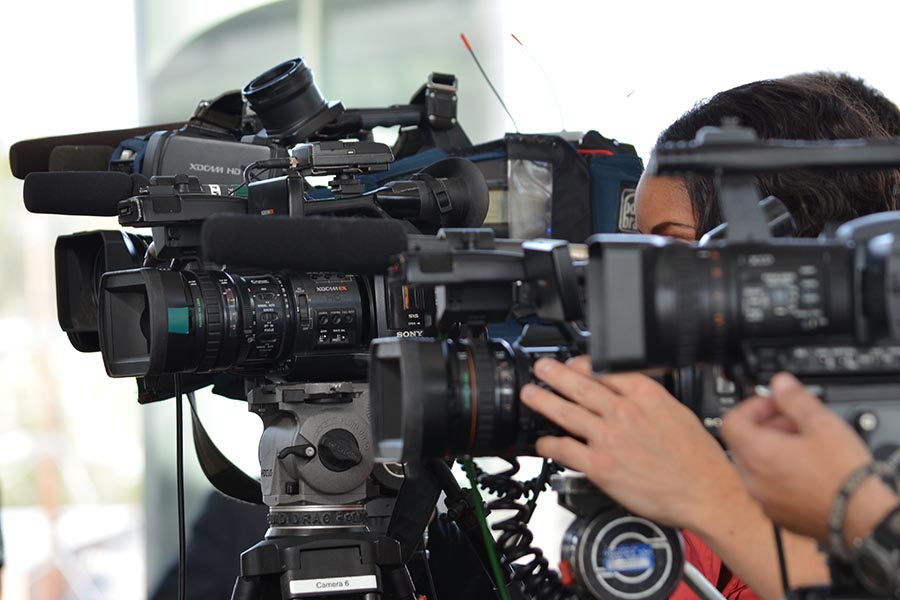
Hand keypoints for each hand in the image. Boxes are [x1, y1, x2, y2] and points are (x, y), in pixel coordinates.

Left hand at [520, 356, 741, 529]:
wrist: (707, 493)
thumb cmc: (698, 458)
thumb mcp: (677, 410)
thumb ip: (647, 398)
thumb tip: (626, 389)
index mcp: (646, 394)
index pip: (605, 369)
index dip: (583, 365)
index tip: (575, 365)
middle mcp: (624, 412)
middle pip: (580, 385)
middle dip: (555, 373)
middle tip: (541, 368)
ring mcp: (609, 438)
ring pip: (566, 412)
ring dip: (543, 401)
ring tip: (530, 394)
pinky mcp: (600, 466)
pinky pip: (565, 449)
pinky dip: (549, 445)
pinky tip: (542, 443)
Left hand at [721, 372, 896, 543]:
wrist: (863, 517)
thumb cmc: (843, 475)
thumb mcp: (821, 423)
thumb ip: (794, 399)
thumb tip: (780, 384)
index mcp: (757, 454)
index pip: (731, 421)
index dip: (751, 406)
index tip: (773, 404)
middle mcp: (753, 480)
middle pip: (742, 443)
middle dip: (765, 426)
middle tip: (793, 422)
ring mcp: (763, 500)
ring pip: (755, 466)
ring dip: (772, 449)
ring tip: (804, 445)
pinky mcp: (778, 515)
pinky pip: (767, 487)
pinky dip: (778, 474)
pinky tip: (806, 469)